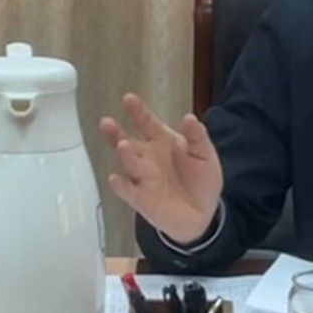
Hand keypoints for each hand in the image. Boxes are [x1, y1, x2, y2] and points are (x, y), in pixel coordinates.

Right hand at [100, 93, 223, 244]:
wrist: (202, 213)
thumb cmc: (201, 180)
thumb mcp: (205, 155)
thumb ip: (197, 137)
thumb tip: (190, 117)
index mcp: (163, 142)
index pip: (148, 123)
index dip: (138, 111)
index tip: (128, 99)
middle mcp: (148, 157)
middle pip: (128, 141)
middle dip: (116, 132)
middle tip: (107, 122)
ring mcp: (143, 178)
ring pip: (129, 164)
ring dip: (125, 155)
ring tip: (123, 144)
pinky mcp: (141, 199)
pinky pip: (128, 191)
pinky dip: (121, 185)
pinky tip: (116, 178)